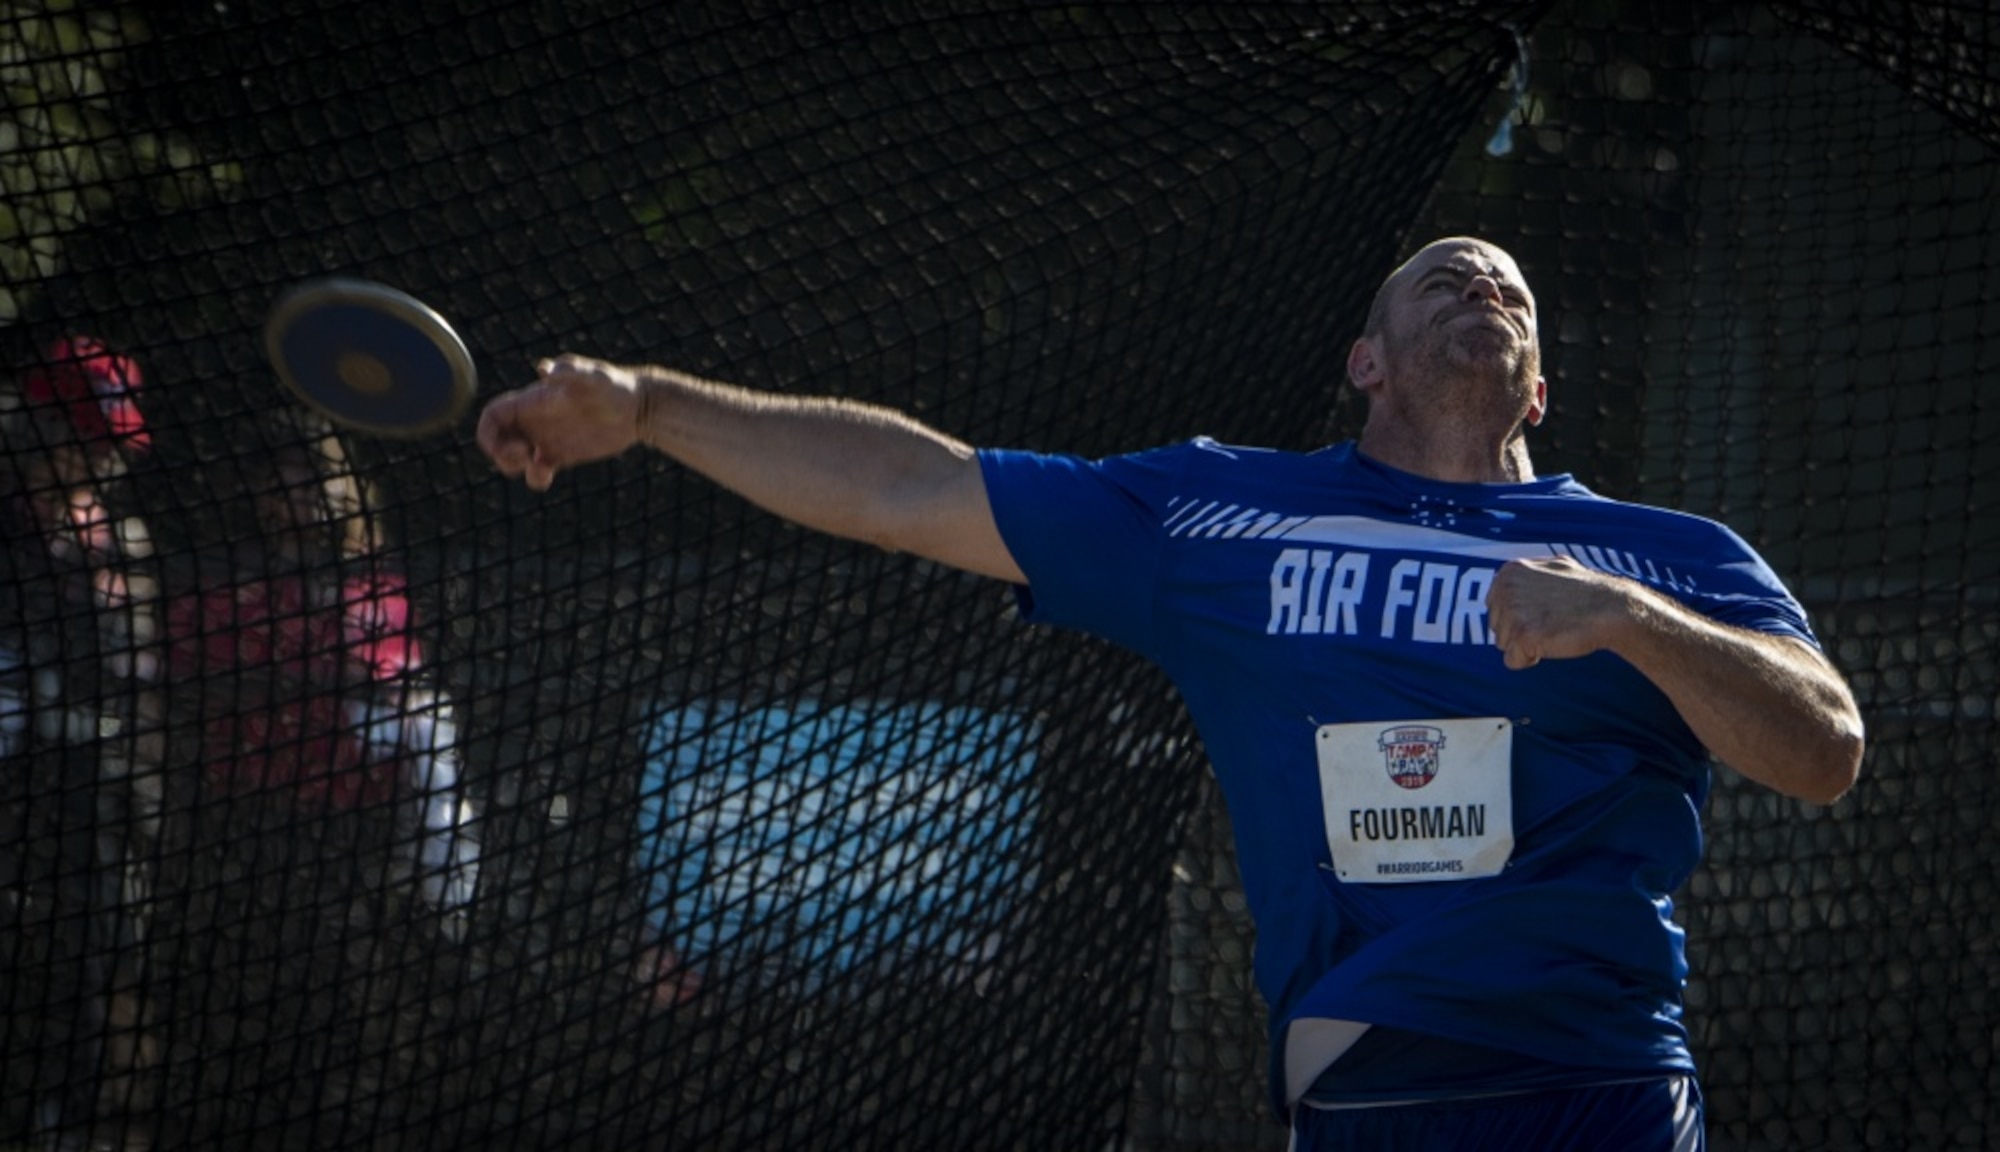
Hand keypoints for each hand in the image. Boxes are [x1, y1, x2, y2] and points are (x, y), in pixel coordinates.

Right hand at [477, 354, 644, 490]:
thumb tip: (544, 369)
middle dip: (500, 454)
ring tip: (541, 467)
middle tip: (527, 456)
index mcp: (533, 401)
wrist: (638, 407)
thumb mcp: (595, 376)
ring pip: (513, 458)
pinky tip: (549, 474)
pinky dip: (535, 477)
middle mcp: (535, 419)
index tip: (513, 445)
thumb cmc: (616, 385)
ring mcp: (547, 438)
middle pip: (497, 439)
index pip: (493, 415)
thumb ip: (570, 371)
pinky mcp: (562, 454)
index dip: (488, 432)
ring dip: (515, 468)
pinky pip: (536, 470)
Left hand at [1485, 555, 1638, 670]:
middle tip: (1550, 623)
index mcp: (1509, 572)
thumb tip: (1509, 579)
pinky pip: (1512, 661)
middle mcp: (1505, 588)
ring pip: (1503, 645)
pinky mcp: (1522, 635)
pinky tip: (1551, 644)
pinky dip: (1529, 659)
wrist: (1612, 609)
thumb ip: (1527, 574)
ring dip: (1526, 645)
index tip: (1543, 612)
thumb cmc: (1587, 592)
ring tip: (1553, 631)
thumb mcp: (1553, 567)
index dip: (1519, 616)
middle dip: (1519, 631)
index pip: (1494, 606)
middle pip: (1496, 626)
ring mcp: (1512, 612)